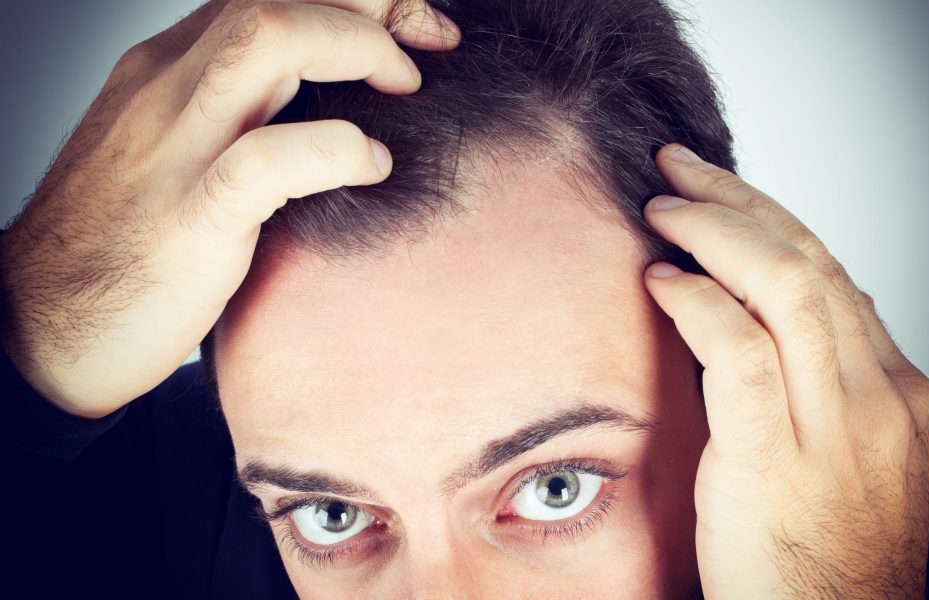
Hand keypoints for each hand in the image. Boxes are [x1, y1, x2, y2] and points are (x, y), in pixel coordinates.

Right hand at [0, 0, 459, 417]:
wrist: (39, 326)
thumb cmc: (124, 245)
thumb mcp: (177, 153)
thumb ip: (237, 114)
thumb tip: (325, 102)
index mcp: (169, 69)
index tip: (416, 30)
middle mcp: (168, 88)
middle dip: (373, 4)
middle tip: (433, 45)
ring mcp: (174, 148)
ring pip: (268, 39)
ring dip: (357, 47)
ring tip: (405, 88)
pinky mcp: (187, 218)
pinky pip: (266, 159)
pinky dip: (335, 149)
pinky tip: (372, 165)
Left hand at [641, 145, 928, 597]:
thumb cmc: (819, 555)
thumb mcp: (840, 454)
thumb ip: (828, 379)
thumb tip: (807, 306)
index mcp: (893, 390)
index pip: (830, 272)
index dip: (767, 219)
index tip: (715, 191)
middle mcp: (875, 397)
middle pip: (809, 261)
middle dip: (738, 201)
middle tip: (678, 169)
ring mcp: (835, 428)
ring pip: (786, 286)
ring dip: (715, 231)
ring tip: (661, 207)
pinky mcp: (777, 460)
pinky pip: (740, 352)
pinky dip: (698, 301)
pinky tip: (662, 279)